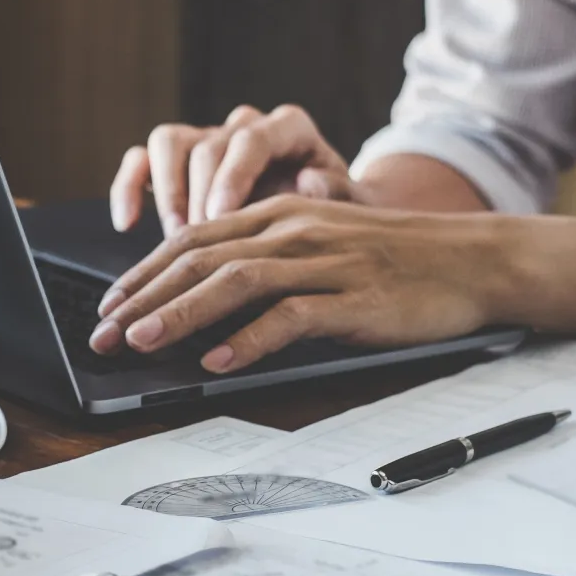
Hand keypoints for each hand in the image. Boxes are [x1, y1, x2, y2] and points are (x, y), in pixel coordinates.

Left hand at [88, 196, 509, 372]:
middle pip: (199, 260)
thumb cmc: (388, 259)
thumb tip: (193, 300)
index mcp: (276, 214)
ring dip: (180, 314)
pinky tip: (218, 361)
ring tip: (141, 342)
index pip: (191, 240)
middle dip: (142, 298)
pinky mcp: (354, 300)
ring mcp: (323, 263)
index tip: (105, 305)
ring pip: (235, 282)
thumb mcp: (316, 243)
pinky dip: (250, 340)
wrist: (474, 259)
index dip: (142, 273)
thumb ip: (260, 259)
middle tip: (102, 333)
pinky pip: (292, 317)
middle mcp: (292, 231)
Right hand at [111, 104, 362, 234]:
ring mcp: (206, 143)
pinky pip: (140, 161)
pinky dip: (129, 189)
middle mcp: (243, 128)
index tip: (220, 218)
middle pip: (206, 144)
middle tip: (195, 241)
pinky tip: (127, 224)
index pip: (252, 137)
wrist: (321, 228)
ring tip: (173, 238)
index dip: (232, 176)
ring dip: (164, 192)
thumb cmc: (339, 220)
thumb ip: (343, 195)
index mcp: (288, 130)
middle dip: (196, 195)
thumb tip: (312, 181)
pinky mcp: (176, 164)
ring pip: (167, 141)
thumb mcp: (355, 211)